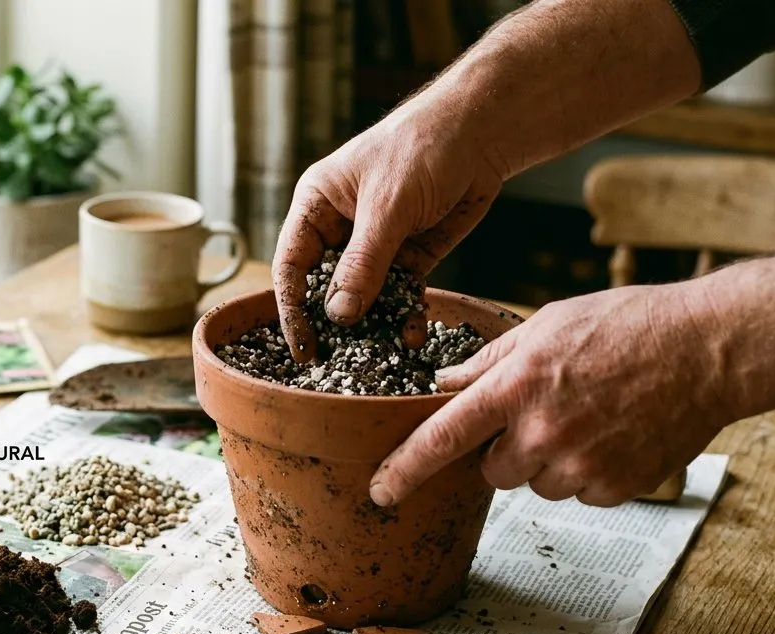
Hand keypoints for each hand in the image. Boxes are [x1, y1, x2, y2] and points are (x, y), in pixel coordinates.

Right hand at [272, 100, 505, 362]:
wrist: (482, 133)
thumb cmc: (422, 149)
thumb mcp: (387, 207)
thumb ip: (363, 263)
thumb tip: (339, 315)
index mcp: (317, 206)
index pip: (291, 265)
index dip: (293, 308)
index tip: (303, 345)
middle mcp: (340, 228)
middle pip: (326, 286)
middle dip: (335, 323)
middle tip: (341, 360)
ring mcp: (376, 244)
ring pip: (364, 296)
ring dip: (374, 324)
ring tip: (384, 353)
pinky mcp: (409, 255)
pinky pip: (399, 294)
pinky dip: (404, 315)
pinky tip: (411, 335)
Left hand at [369, 284, 730, 506]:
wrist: (709, 349)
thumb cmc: (629, 325)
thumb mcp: (546, 325)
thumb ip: (490, 362)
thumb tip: (445, 385)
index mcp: (517, 386)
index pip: (443, 437)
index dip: (405, 468)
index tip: (380, 491)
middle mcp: (543, 432)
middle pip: (492, 470)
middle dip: (506, 449)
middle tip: (545, 411)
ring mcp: (581, 465)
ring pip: (537, 483)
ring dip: (550, 461)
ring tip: (590, 416)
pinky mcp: (615, 487)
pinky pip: (580, 493)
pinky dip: (589, 471)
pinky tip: (615, 434)